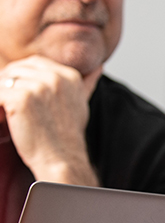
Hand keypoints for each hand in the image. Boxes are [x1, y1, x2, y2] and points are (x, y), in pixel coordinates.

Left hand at [0, 55, 99, 185]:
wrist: (62, 159)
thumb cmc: (68, 136)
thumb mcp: (82, 103)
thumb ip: (86, 83)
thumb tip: (98, 68)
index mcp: (69, 76)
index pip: (35, 63)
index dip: (23, 76)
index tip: (22, 94)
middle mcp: (55, 77)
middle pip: (17, 68)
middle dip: (9, 82)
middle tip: (11, 103)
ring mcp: (38, 87)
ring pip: (4, 80)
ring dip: (2, 95)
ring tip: (9, 112)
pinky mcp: (21, 98)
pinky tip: (6, 117)